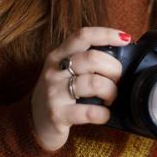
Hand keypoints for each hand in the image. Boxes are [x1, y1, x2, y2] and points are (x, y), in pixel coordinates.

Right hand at [31, 27, 130, 151]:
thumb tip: (120, 54)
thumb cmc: (58, 93)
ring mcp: (54, 92)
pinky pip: (89, 111)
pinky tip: (104, 114)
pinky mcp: (57, 115)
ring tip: (110, 98)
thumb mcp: (64, 70)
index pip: (83, 35)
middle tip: (117, 80)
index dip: (106, 34)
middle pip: (92, 58)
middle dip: (114, 69)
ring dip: (111, 91)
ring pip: (94, 83)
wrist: (31, 122)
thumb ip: (85, 61)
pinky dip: (103, 113)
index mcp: (58, 55)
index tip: (124, 39)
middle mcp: (54, 70)